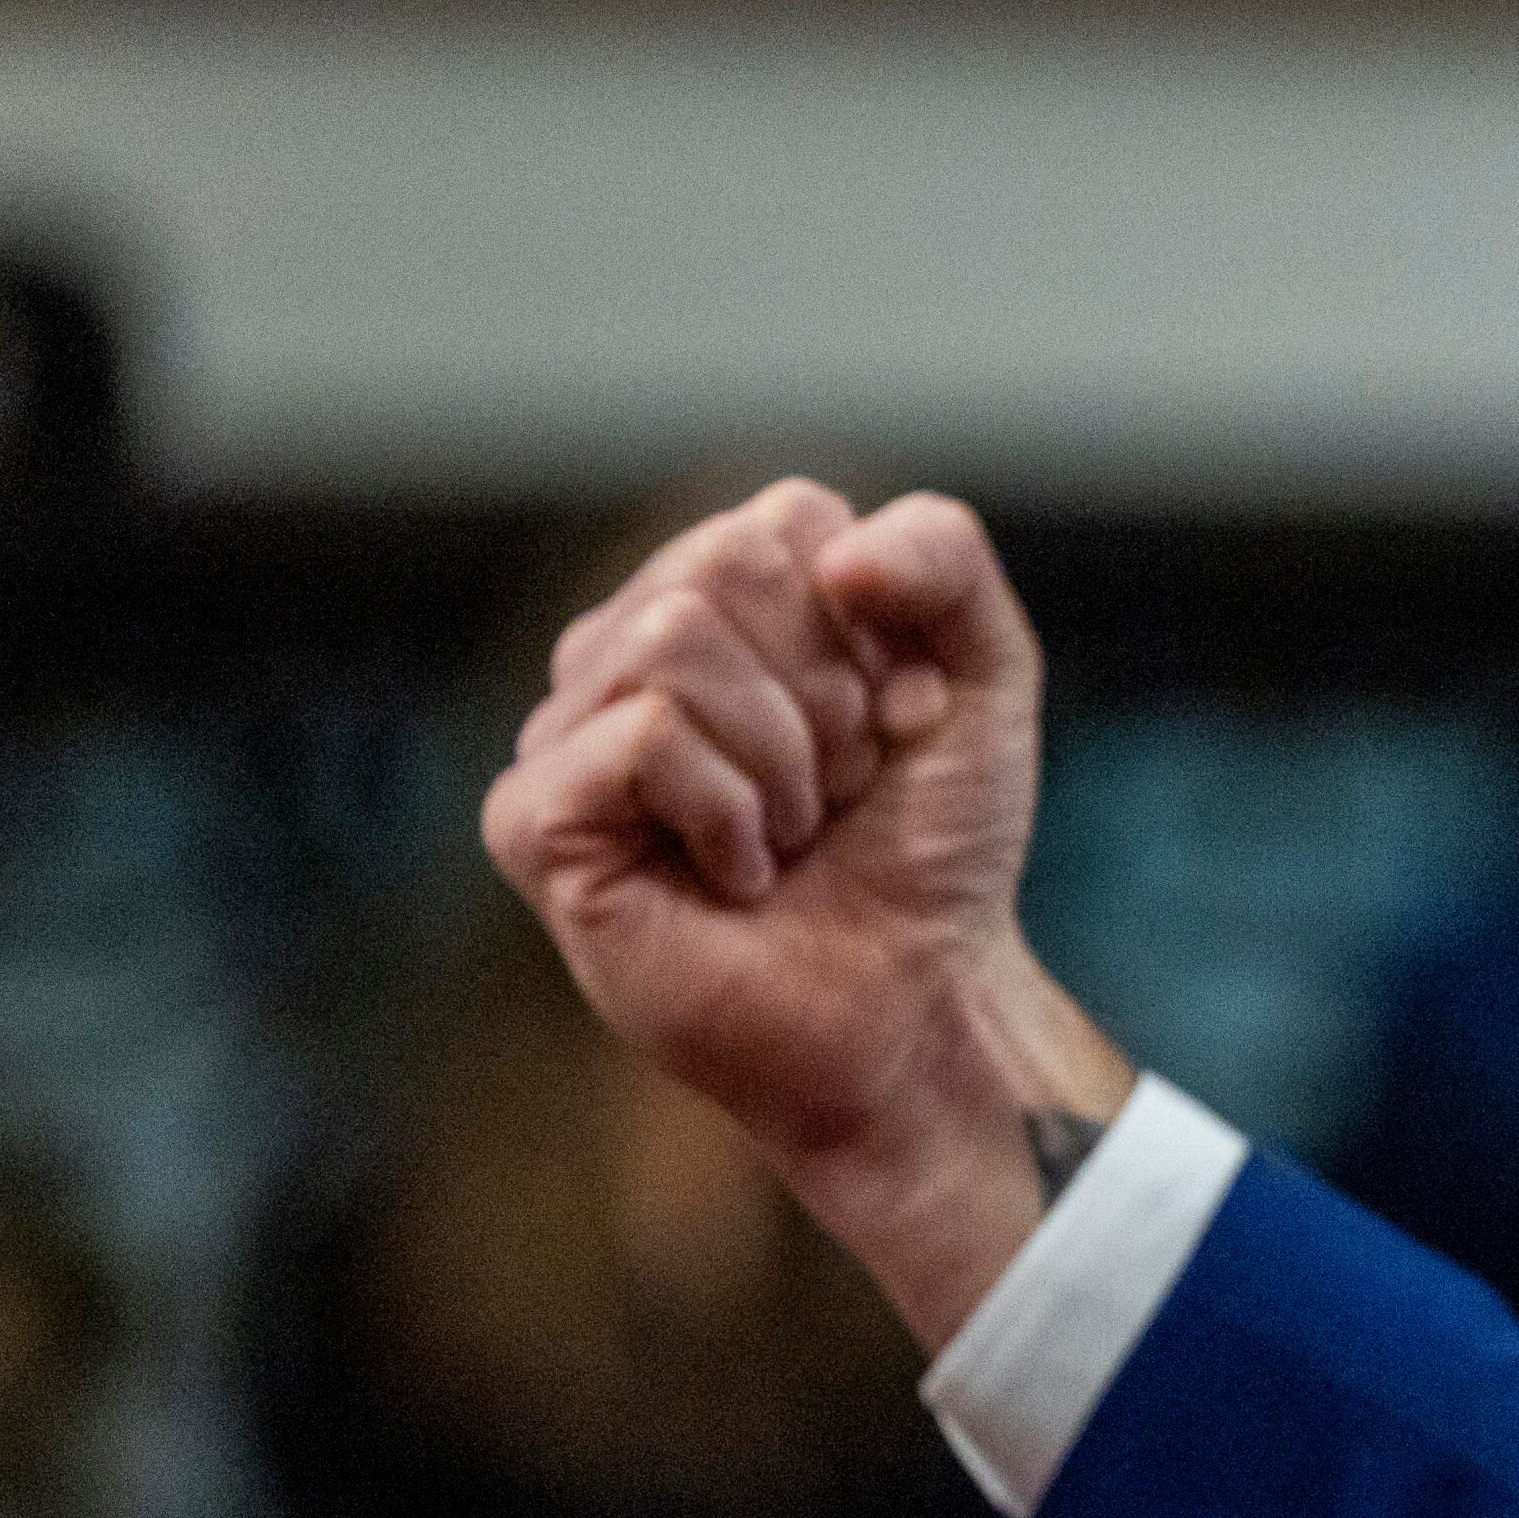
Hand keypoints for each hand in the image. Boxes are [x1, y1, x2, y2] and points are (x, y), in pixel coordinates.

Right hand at [479, 480, 1126, 1346]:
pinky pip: (642, 735)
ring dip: (784, 760)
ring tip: (787, 836)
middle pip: (723, 566)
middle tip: (833, 791)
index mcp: (718, 601)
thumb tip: (834, 551)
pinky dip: (730, 811)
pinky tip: (738, 877)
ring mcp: (566, 735)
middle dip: (826, 694)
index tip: (887, 727)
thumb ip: (944, 557)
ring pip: (674, 640)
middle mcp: (624, 652)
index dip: (874, 634)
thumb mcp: (985, 676)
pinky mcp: (534, 821)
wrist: (920, 997)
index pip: (788, 520)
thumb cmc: (935, 846)